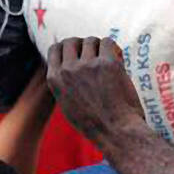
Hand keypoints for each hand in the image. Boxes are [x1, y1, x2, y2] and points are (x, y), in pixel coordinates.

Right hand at [46, 37, 143, 152]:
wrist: (116, 132)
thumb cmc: (96, 124)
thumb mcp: (68, 105)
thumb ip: (65, 85)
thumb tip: (68, 67)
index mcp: (55, 79)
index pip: (55, 48)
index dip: (68, 48)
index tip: (79, 53)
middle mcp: (68, 70)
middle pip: (72, 41)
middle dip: (83, 44)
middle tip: (96, 55)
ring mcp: (87, 65)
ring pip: (91, 40)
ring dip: (100, 47)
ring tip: (109, 61)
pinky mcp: (107, 64)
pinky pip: (108, 42)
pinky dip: (114, 49)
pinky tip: (119, 59)